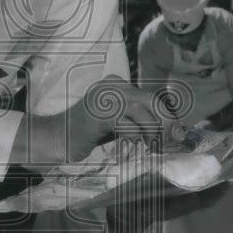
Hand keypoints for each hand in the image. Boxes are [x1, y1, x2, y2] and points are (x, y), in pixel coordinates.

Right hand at [24, 76, 176, 165]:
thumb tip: (173, 132)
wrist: (55, 138)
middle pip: (152, 100)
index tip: (177, 135)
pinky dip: (134, 136)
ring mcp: (104, 97)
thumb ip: (140, 123)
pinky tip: (131, 145)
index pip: (152, 98)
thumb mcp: (118, 125)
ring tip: (152, 147)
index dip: (168, 116)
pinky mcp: (98, 113)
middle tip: (170, 142)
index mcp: (117, 85)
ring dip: (152, 132)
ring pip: (142, 111)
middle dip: (166, 123)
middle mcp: (112, 86)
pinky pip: (126, 123)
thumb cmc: (87, 135)